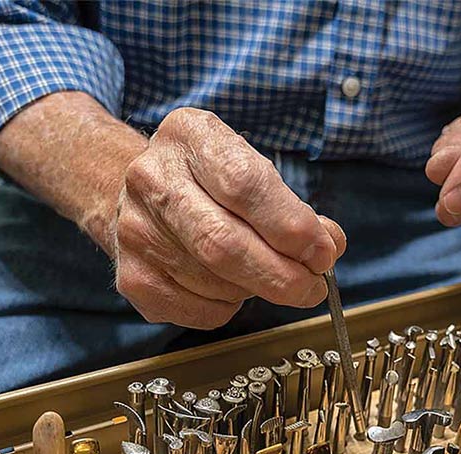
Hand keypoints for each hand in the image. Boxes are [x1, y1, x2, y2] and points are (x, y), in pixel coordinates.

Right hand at [112, 108, 345, 328]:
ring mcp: (135, 230)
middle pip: (224, 243)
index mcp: (190, 135)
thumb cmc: (211, 182)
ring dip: (257, 290)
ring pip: (216, 283)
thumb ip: (296, 209)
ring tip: (266, 276)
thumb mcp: (254, 171)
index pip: (245, 185)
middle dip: (282, 275)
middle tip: (312, 287)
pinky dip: (230, 308)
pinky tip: (231, 287)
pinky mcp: (132, 276)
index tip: (322, 252)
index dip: (291, 227)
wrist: (141, 193)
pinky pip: (200, 311)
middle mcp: (152, 178)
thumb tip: (327, 246)